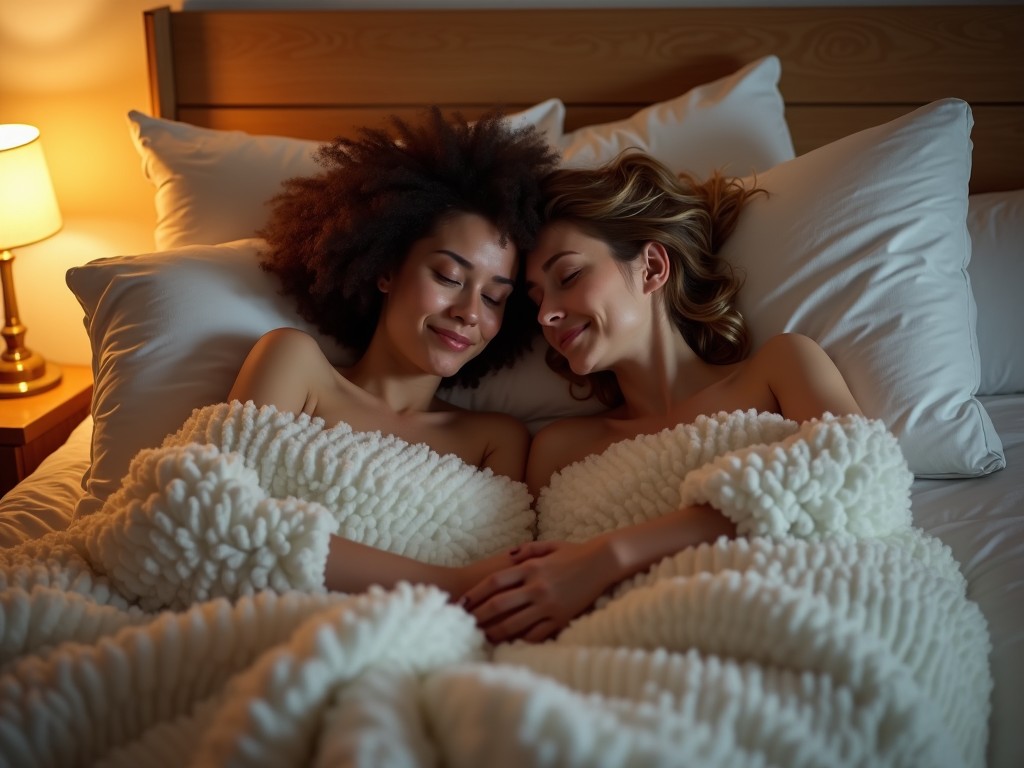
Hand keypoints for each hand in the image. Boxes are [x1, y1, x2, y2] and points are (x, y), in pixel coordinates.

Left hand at [461, 538, 613, 643]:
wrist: (603, 562)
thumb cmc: (575, 552)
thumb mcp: (549, 545)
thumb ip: (527, 550)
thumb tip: (509, 554)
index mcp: (530, 568)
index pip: (495, 582)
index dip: (475, 594)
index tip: (462, 603)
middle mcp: (536, 587)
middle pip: (500, 605)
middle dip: (480, 616)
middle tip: (465, 624)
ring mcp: (549, 604)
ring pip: (515, 623)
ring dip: (496, 632)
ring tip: (483, 638)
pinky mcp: (561, 617)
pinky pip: (538, 633)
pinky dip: (523, 640)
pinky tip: (512, 644)